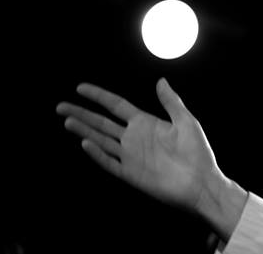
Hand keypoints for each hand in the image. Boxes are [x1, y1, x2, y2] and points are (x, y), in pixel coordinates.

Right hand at [56, 79, 246, 239]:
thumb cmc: (197, 152)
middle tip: (61, 106)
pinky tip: (85, 144)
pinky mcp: (130, 173)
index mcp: (145, 123)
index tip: (80, 88)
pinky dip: (97, 154)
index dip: (99, 96)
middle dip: (82, 114)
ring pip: (101, 140)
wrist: (200, 183)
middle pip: (102, 122)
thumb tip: (160, 80)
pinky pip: (110, 162)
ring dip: (84, 131)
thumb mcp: (186, 121)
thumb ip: (170, 102)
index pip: (116, 105)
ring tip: (67, 121)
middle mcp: (134, 138)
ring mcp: (130, 156)